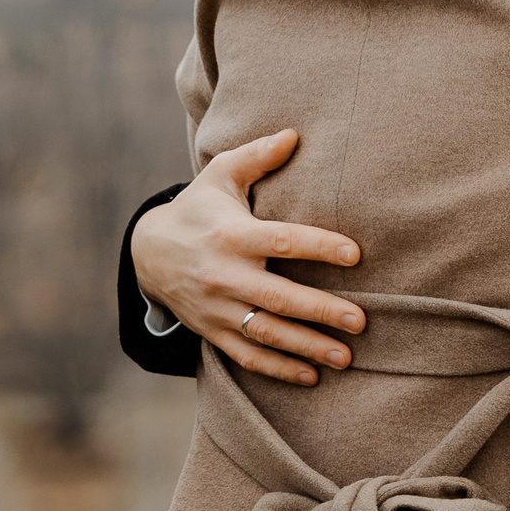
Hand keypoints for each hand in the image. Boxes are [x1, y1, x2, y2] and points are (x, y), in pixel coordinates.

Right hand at [132, 129, 364, 384]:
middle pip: (277, 297)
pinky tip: (311, 376)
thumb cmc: (199, 207)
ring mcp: (216, 307)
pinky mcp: (212, 331)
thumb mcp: (220, 175)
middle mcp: (223, 274)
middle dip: (320, 311)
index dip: (319, 247)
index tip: (356, 255)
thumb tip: (295, 134)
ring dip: (305, 347)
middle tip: (361, 321)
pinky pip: (246, 356)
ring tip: (345, 357)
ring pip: (265, 333)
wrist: (148, 251)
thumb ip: (258, 156)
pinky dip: (278, 369)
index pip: (281, 241)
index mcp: (231, 234)